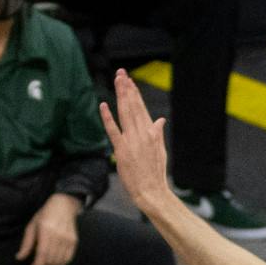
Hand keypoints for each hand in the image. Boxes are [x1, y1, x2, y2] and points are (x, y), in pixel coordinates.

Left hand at [17, 194, 80, 264]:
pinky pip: (68, 259)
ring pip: (60, 261)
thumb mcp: (32, 226)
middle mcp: (59, 236)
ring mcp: (68, 239)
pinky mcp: (74, 242)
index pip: (43, 254)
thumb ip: (26, 243)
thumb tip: (19, 258)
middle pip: (51, 260)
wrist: (64, 205)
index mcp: (46, 230)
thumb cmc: (45, 215)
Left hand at [100, 68, 174, 213]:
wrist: (152, 191)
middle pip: (133, 106)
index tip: (129, 81)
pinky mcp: (122, 150)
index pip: (141, 108)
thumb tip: (160, 120)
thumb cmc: (156, 173)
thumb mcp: (161, 150)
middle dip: (127, 88)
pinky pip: (113, 131)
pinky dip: (108, 118)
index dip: (134, 93)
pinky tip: (104, 105)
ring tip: (117, 81)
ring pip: (125, 113)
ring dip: (121, 96)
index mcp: (152, 132)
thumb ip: (158, 133)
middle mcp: (142, 133)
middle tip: (121, 73)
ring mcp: (132, 141)